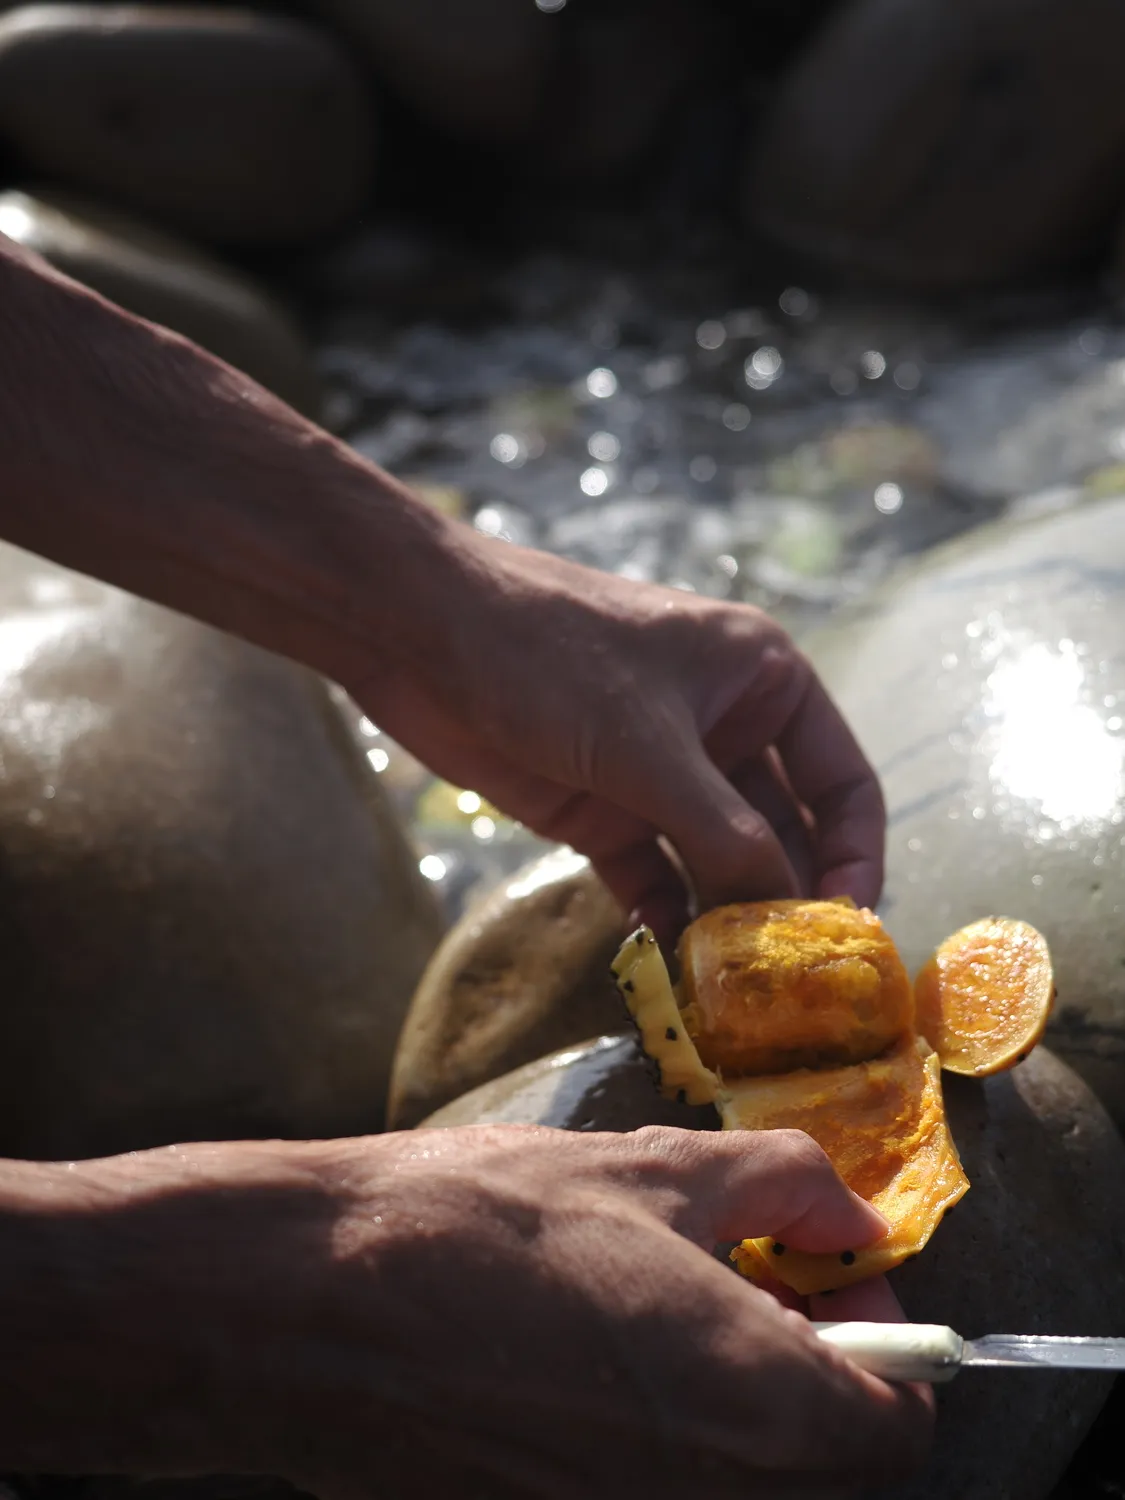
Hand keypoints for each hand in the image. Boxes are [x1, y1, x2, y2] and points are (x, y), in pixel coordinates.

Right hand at [169, 1125, 931, 1498]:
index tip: (827, 1273)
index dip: (887, 1339)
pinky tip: (584, 1355)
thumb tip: (846, 1206)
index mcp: (757, 1409)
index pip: (902, 1424)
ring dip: (732, 1400)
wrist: (306, 1304)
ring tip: (654, 1304)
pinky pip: (647, 1493)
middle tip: (742, 1278)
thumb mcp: (652, 1169)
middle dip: (811, 1369)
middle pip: (827, 1463)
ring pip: (737, 1484)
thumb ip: (781, 1183)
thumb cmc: (481, 1225)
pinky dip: (654, 1436)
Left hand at [362, 537, 883, 938]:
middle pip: (783, 833)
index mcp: (762, 683)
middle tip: (795, 982)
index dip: (855, 855)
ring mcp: (661, 774)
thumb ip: (724, 832)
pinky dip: (663, 919)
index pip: (841, 783)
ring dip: (726, 921)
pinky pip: (653, 877)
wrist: (419, 634)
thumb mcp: (649, 744)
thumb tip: (786, 915)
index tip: (848, 929)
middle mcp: (723, 730)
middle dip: (787, 901)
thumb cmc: (550, 655)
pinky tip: (668, 966)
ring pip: (717, 862)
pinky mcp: (603, 809)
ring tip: (735, 990)